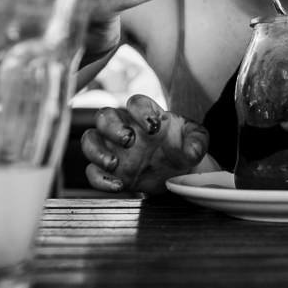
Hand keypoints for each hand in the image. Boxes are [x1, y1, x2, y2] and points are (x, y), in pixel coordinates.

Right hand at [81, 94, 210, 193]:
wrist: (179, 172)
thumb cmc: (185, 148)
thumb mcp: (197, 141)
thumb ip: (197, 142)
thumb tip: (191, 151)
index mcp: (147, 115)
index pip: (136, 102)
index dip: (141, 111)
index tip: (154, 126)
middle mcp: (126, 128)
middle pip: (104, 116)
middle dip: (112, 126)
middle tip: (128, 140)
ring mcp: (114, 149)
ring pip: (90, 140)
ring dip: (96, 150)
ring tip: (114, 163)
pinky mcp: (110, 171)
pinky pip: (92, 171)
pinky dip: (100, 179)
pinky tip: (118, 185)